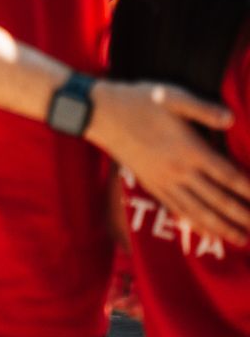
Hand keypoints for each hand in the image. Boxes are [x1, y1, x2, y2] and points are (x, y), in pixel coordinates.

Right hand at [87, 80, 249, 248]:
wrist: (100, 114)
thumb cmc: (138, 101)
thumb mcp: (172, 97)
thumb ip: (204, 110)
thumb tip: (232, 119)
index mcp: (189, 149)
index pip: (228, 176)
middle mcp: (178, 171)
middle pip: (217, 200)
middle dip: (242, 217)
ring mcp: (163, 181)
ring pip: (198, 211)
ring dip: (221, 227)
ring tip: (240, 239)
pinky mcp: (150, 184)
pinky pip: (176, 209)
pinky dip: (194, 223)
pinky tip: (205, 231)